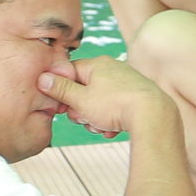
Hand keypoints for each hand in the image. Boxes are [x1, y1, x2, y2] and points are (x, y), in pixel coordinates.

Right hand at [37, 56, 167, 136]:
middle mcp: (113, 70)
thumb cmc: (115, 105)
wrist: (153, 116)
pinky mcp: (136, 98)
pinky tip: (113, 131)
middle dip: (81, 109)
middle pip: (84, 90)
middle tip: (84, 119)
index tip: (62, 107)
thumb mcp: (81, 99)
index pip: (69, 72)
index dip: (61, 91)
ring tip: (102, 127)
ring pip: (99, 103)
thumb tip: (42, 78)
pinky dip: (111, 122)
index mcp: (98, 64)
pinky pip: (115, 110)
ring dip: (95, 119)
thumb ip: (60, 89)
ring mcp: (126, 84)